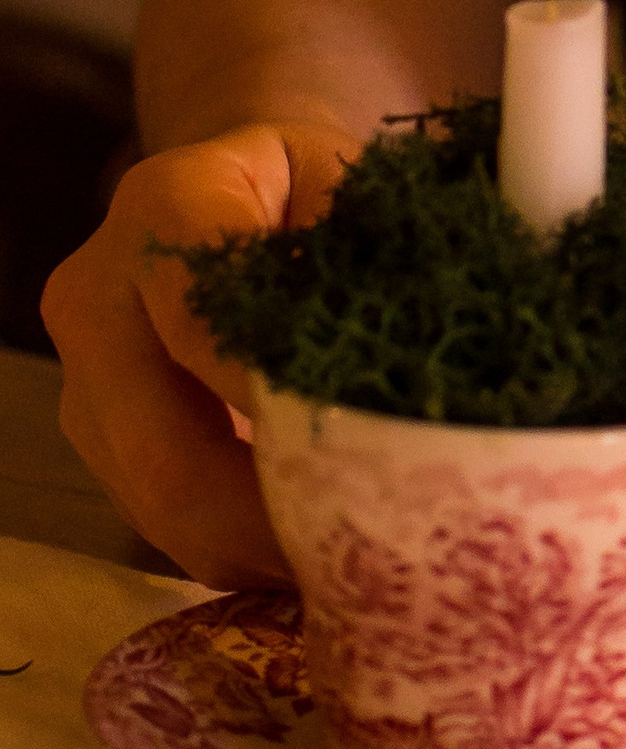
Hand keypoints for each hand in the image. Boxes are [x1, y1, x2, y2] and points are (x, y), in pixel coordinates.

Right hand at [43, 124, 354, 587]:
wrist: (228, 182)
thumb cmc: (310, 181)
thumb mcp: (352, 175)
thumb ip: (371, 247)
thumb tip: (417, 356)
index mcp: (167, 208)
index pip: (213, 329)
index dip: (282, 406)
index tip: (366, 464)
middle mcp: (99, 297)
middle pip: (168, 451)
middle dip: (271, 520)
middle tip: (369, 555)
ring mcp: (85, 379)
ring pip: (157, 504)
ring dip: (255, 553)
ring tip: (354, 573)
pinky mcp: (97, 437)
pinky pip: (158, 518)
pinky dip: (236, 552)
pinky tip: (311, 560)